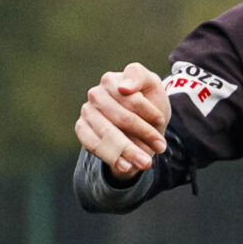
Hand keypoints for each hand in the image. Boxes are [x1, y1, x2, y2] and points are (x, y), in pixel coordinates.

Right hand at [74, 64, 170, 179]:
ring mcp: (87, 111)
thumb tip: (123, 88)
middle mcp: (96, 93)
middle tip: (161, 147)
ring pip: (109, 134)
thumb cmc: (147, 103)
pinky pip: (94, 145)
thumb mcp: (152, 86)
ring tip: (146, 162)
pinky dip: (112, 157)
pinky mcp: (81, 128)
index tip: (161, 121)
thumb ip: (140, 78)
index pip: (132, 98)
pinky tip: (126, 166)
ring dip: (130, 151)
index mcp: (112, 80)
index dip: (148, 112)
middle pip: (122, 118)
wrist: (137, 126)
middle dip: (144, 134)